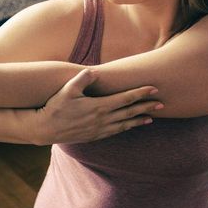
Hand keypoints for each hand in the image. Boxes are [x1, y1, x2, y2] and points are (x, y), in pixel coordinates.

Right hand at [34, 68, 163, 144]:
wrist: (46, 129)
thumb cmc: (55, 107)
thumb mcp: (67, 90)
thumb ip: (82, 79)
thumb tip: (94, 71)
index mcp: (99, 106)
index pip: (125, 98)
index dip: (141, 93)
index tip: (154, 88)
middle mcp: (102, 119)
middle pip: (129, 112)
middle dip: (146, 107)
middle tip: (162, 103)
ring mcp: (99, 129)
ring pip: (125, 124)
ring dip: (139, 120)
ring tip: (151, 118)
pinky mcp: (95, 136)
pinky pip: (116, 132)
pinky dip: (126, 128)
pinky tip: (130, 126)